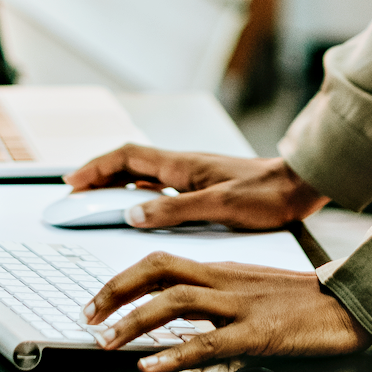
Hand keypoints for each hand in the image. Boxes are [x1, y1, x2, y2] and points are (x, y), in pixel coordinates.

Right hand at [64, 146, 325, 230]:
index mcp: (182, 166)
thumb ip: (174, 210)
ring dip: (117, 184)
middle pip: (129, 163)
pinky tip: (140, 209)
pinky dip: (140, 193)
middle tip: (75, 194)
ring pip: (144, 174)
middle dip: (98, 175)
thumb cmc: (267, 195)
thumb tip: (132, 214)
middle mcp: (184, 167)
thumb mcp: (218, 206)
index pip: (126, 157)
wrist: (300, 187)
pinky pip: (161, 186)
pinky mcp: (205, 187)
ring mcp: (194, 176)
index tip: (71, 182)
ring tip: (98, 201)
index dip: (95, 168)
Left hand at [85, 253, 369, 371]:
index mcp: (221, 268)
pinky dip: (176, 351)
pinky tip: (153, 364)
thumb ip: (214, 295)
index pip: (160, 261)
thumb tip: (174, 310)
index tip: (96, 301)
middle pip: (158, 271)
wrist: (351, 304)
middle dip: (114, 292)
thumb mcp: (250, 288)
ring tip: (107, 342)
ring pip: (175, 302)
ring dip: (134, 322)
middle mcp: (224, 280)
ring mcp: (241, 305)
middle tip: (87, 317)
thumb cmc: (303, 300)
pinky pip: (210, 341)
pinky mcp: (260, 332)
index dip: (121, 279)